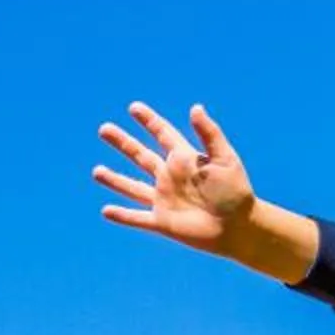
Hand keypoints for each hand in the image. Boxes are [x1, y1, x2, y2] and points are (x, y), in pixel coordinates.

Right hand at [94, 102, 257, 255]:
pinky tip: (106, 210)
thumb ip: (209, 133)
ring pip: (132, 186)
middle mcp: (170, 177)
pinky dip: (122, 216)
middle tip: (103, 129)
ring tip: (96, 171)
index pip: (162, 134)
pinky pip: (137, 218)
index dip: (149, 121)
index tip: (133, 107)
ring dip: (114, 179)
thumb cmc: (236, 192)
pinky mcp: (162, 222)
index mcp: (184, 159)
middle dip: (122, 143)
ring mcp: (164, 199)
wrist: (239, 227)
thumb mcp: (224, 158)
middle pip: (140, 156)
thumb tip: (195, 107)